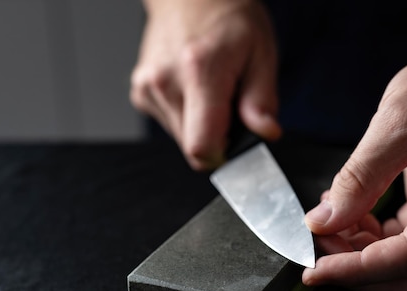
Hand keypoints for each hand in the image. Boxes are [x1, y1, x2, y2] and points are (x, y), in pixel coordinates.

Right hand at [130, 0, 280, 169]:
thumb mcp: (261, 53)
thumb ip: (262, 99)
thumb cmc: (229, 18)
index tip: (237, 144)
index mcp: (199, 72)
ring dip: (202, 126)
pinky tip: (194, 88)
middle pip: (192, 147)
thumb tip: (266, 132)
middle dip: (217, 138)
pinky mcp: (140, 92)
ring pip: (181, 138)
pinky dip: (186, 115)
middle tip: (230, 106)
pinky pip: (169, 123)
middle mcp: (165, 82)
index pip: (201, 147)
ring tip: (212, 90)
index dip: (223, 156)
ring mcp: (147, 87)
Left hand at [303, 28, 406, 290]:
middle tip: (316, 252)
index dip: (358, 269)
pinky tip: (349, 218)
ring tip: (328, 227)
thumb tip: (323, 223)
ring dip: (363, 258)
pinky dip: (373, 242)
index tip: (315, 270)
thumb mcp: (396, 122)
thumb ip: (359, 179)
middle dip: (360, 272)